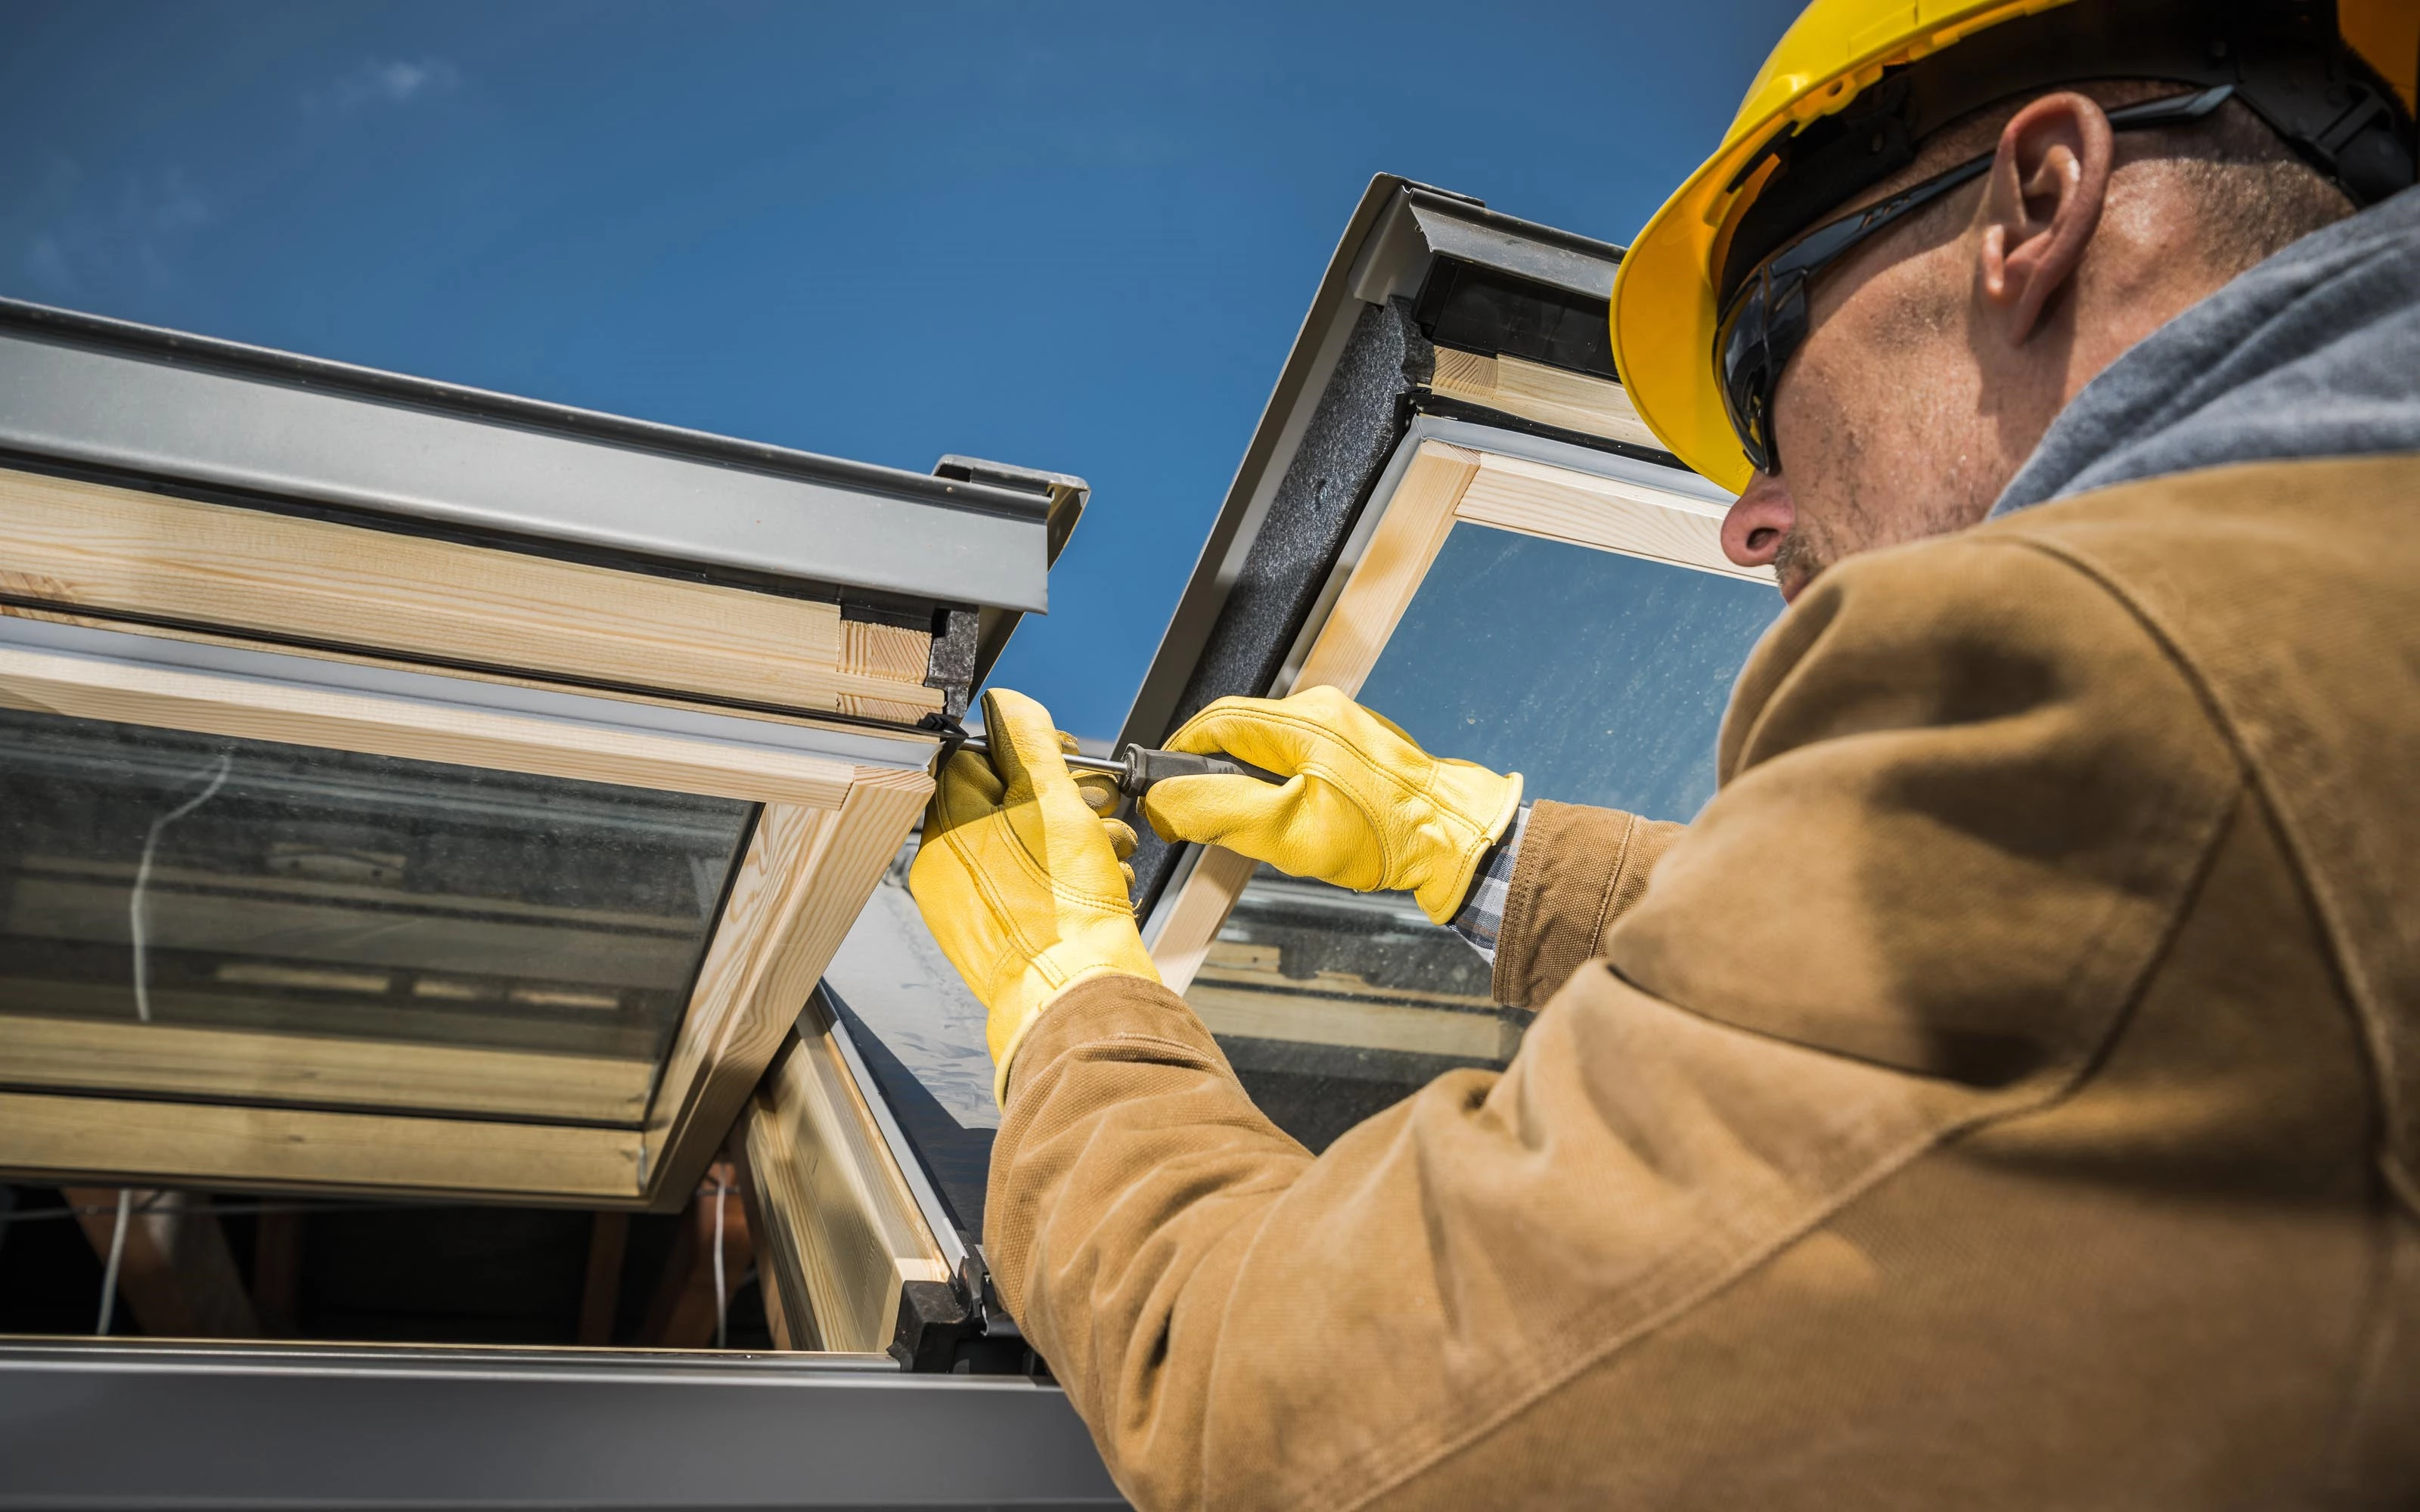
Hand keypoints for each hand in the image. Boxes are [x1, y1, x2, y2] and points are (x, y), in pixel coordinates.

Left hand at [909, 689, 1157, 1102]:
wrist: (1082, 996)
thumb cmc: (1064, 908)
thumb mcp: (1050, 799)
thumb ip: (1027, 741)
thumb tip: (1005, 702)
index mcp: (947, 831)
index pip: (972, 759)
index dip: (1027, 748)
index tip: (1066, 756)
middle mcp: (949, 870)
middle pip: (1007, 802)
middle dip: (1066, 797)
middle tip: (1099, 807)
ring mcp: (974, 907)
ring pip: (1031, 846)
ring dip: (1081, 838)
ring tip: (1113, 852)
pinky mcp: (1005, 936)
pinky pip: (1037, 888)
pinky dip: (1074, 880)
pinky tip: (1105, 885)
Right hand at [1139, 685, 1520, 923]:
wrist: (1456, 840)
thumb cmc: (1386, 837)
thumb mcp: (1287, 831)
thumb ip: (1219, 810)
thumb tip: (1164, 801)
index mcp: (1303, 720)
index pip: (1214, 721)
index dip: (1180, 754)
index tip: (1163, 788)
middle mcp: (1324, 710)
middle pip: (1240, 731)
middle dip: (1215, 772)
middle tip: (1207, 816)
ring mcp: (1345, 725)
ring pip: (1270, 745)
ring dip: (1251, 782)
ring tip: (1257, 825)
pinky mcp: (1359, 746)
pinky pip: (1301, 755)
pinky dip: (1282, 784)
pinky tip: (1296, 819)